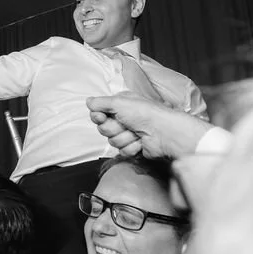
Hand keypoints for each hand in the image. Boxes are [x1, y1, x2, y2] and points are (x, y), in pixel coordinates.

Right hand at [86, 92, 212, 158]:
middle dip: (114, 128)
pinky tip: (141, 142)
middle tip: (126, 124)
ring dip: (124, 138)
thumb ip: (100, 102)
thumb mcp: (119, 102)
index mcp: (120, 105)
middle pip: (103, 129)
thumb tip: (88, 102)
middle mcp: (123, 119)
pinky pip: (122, 151)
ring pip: (113, 141)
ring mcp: (129, 134)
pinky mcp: (134, 147)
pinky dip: (132, 147)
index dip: (98, 117)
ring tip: (137, 133)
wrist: (163, 132)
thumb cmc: (145, 113)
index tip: (101, 117)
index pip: (98, 114)